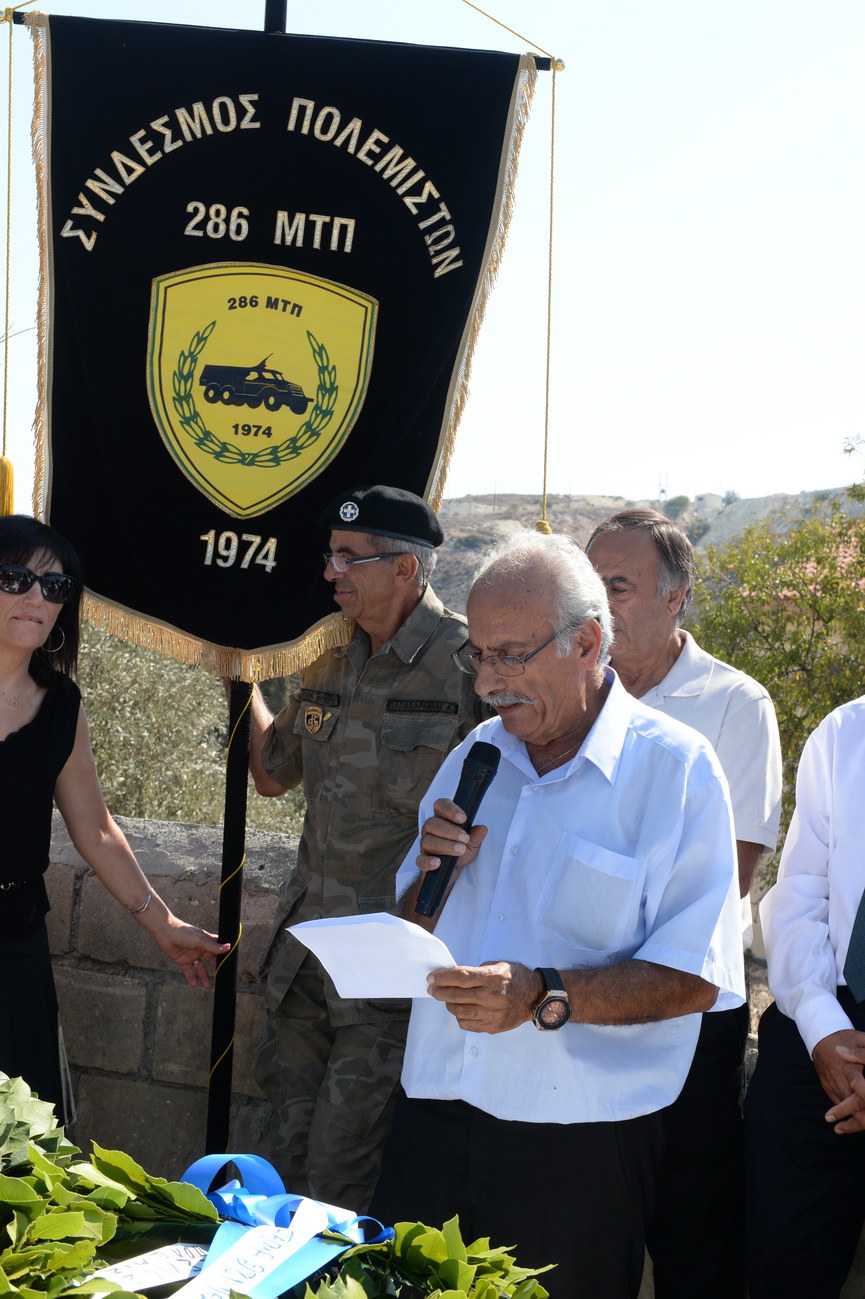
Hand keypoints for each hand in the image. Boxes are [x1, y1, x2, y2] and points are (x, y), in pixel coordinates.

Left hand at [147, 913, 228, 988]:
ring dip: (203, 977)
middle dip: (216, 968)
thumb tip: (228, 947)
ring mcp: (191, 955)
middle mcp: (200, 949)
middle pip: (210, 960)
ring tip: (207, 987)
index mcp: (206, 941)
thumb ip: (213, 946)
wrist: (166, 933)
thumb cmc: (184, 933)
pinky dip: (191, 978)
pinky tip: (194, 985)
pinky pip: (189, 971)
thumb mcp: (200, 940)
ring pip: (200, 968)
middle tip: (221, 977)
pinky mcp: (182, 961)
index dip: (224, 954)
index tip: (230, 962)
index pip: (218, 948)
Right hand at [416, 798, 487, 878]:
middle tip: (465, 838)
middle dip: (450, 830)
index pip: (440, 806)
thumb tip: (482, 829)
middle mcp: (430, 830)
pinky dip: (428, 861)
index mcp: (442, 820)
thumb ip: (476, 836)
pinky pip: (420, 860)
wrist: (454, 872)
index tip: (463, 818)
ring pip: (427, 841)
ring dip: (445, 845)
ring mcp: (425, 846)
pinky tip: (438, 863)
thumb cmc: (461, 852)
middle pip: (432, 823)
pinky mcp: (423, 862)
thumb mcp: (472, 844)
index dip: (450, 809)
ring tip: (460, 850)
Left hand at [426, 961, 542, 1033]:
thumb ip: (477, 972)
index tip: (432, 977)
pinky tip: (460, 1009)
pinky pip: (467, 1024)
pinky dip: (459, 1017)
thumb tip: (454, 977)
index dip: (443, 977)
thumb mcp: (499, 966)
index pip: (462, 977)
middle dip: (439, 991)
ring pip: (459, 1011)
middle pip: (456, 995)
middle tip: (432, 988)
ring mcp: (492, 1014)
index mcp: (494, 978)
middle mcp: (493, 997)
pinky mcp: (493, 1027)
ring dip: (448, 1004)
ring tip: (447, 998)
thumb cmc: (516, 978)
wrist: (536, 998)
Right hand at [811, 1029, 864, 1123]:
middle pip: (853, 1107)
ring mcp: (832, 1086)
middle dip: (862, 1120)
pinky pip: (838, 1104)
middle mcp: (840, 1081)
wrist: (819, 1037)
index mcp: (850, 1070)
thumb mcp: (860, 1039)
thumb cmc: (844, 1037)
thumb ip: (864, 1051)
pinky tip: (856, 1122)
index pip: (860, 1091)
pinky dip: (848, 1115)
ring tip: (864, 1126)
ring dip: (856, 1121)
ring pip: (844, 1109)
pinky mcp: (828, 1088)